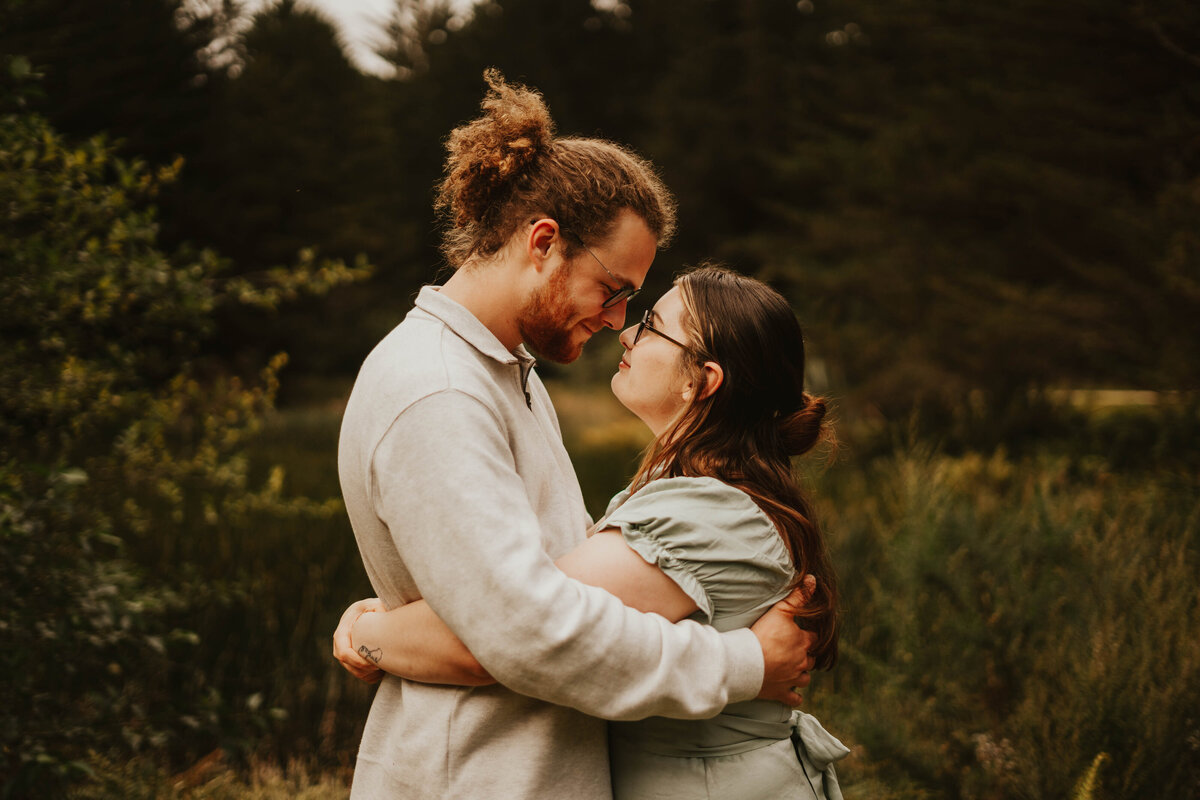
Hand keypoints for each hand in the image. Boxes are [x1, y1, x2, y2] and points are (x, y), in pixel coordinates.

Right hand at [333, 597, 387, 683]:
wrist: (368, 612)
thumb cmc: (372, 608)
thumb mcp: (374, 604)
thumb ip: (378, 609)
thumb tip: (383, 616)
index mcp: (342, 633)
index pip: (343, 653)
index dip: (358, 661)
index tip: (376, 662)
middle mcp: (340, 646)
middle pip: (349, 666)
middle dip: (367, 669)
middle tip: (384, 666)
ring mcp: (346, 655)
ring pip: (356, 672)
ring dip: (371, 673)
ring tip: (387, 666)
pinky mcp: (353, 662)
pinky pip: (362, 675)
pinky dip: (373, 676)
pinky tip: (385, 668)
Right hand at [750, 575, 817, 706]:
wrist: (748, 662)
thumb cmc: (763, 635)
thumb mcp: (781, 611)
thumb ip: (798, 595)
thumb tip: (813, 579)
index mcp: (803, 643)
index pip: (814, 638)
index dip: (809, 634)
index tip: (803, 632)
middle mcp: (802, 662)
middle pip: (811, 659)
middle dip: (806, 656)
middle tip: (795, 651)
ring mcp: (792, 679)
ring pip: (805, 678)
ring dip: (801, 674)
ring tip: (793, 669)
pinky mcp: (781, 693)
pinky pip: (794, 698)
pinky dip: (794, 696)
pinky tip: (791, 692)